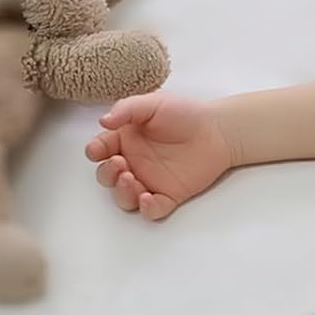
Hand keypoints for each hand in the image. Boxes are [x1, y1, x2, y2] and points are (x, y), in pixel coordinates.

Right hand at [84, 92, 234, 220]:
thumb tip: (103, 121)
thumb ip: (127, 109)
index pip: (100, 150)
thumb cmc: (186, 113)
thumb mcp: (153, 104)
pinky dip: (147, 209)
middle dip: (107, 174)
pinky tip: (148, 199)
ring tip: (130, 179)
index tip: (99, 151)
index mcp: (125, 140)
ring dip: (122, 192)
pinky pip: (153, 210)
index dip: (95, 152)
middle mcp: (134, 162)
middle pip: (108, 177)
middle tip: (120, 164)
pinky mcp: (170, 195)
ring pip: (126, 197)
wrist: (219, 130)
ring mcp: (151, 181)